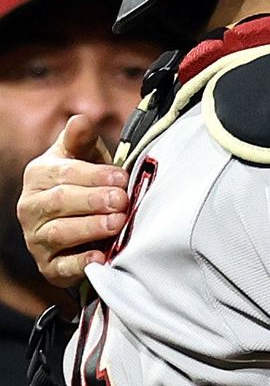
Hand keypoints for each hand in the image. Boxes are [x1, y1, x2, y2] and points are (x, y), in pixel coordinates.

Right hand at [18, 116, 127, 285]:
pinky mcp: (49, 266)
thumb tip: (82, 119)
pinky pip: (62, 266)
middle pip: (59, 202)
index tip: (121, 177)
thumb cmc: (87, 184)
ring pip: (59, 232)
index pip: (64, 173)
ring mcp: (37, 238)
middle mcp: (31, 207)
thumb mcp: (85, 158)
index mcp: (39, 176)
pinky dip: (81, 262)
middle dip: (94, 200)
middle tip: (122, 200)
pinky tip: (101, 257)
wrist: (84, 225)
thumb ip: (82, 141)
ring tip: (118, 223)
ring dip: (90, 227)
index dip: (94, 175)